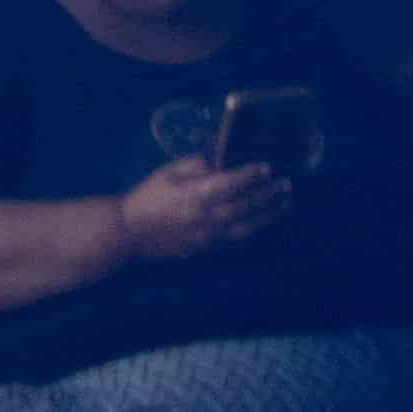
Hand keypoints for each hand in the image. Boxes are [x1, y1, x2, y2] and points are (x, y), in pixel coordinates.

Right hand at [117, 157, 288, 259]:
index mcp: (195, 194)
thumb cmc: (145, 196)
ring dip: (267, 215)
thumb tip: (219, 163)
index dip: (251, 175)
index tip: (266, 167)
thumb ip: (196, 165)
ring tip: (284, 204)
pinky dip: (251, 228)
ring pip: (245, 227)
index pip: (231, 183)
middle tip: (285, 185)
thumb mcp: (168, 172)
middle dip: (267, 195)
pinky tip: (262, 220)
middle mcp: (205, 217)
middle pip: (245, 206)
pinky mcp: (204, 247)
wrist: (127, 232)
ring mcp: (206, 236)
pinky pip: (234, 238)